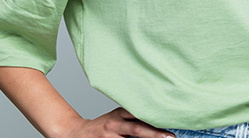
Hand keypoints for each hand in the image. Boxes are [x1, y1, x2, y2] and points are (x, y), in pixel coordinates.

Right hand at [59, 107, 173, 137]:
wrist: (77, 133)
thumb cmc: (103, 125)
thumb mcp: (117, 116)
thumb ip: (132, 116)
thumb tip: (156, 118)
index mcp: (120, 113)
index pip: (139, 112)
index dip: (155, 116)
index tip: (170, 119)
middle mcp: (115, 123)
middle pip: (137, 128)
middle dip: (155, 134)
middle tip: (170, 137)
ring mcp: (110, 135)